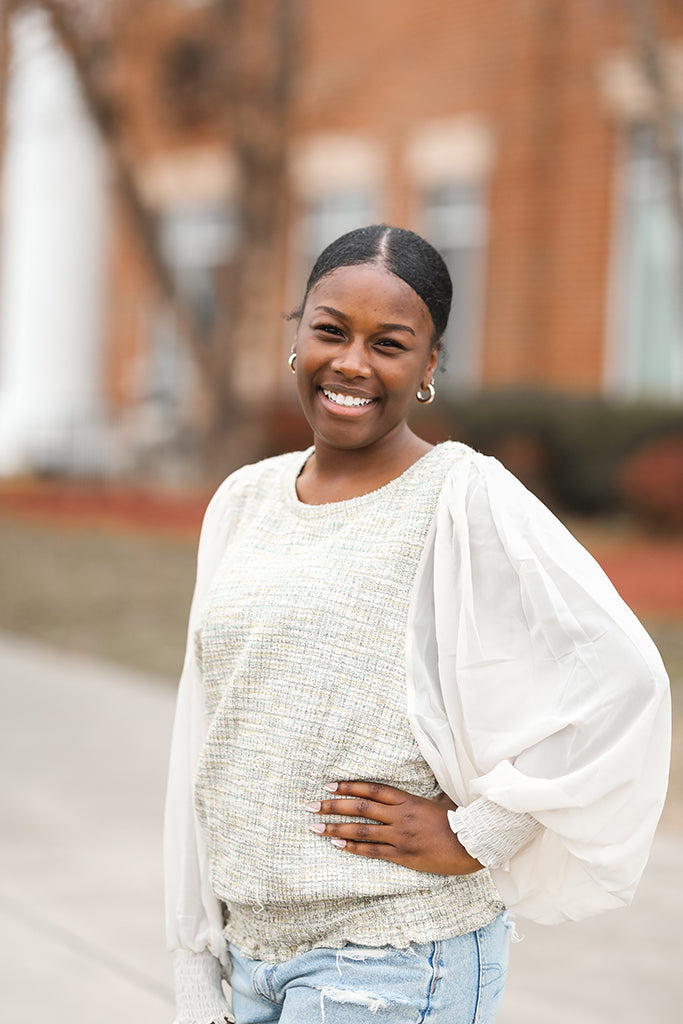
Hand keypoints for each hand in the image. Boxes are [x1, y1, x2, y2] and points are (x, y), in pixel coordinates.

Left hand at [305, 780, 481, 875]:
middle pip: (360, 808)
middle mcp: (400, 816)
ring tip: (316, 826)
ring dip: (336, 828)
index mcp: (408, 799)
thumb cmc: (460, 819)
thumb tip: (426, 786)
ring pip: (362, 830)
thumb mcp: (442, 798)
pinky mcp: (404, 855)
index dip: (348, 786)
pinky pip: (373, 851)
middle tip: (311, 805)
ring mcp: (400, 836)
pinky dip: (354, 847)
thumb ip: (427, 793)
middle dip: (333, 806)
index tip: (328, 786)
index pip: (371, 789)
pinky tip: (337, 844)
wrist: (473, 843)